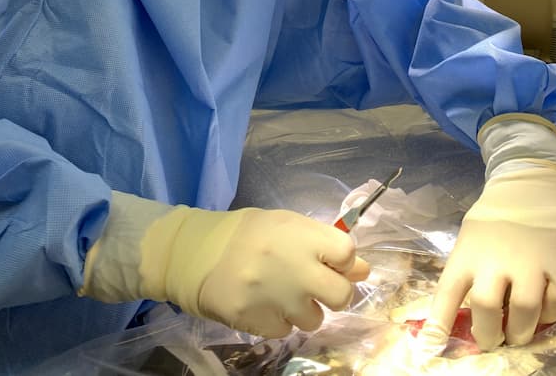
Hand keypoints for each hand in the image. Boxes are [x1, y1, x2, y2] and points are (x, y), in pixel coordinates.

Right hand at [80, 192, 369, 336]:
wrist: (193, 252)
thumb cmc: (244, 233)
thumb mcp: (284, 224)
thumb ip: (323, 242)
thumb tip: (362, 268)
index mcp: (301, 234)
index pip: (348, 254)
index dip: (344, 261)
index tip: (331, 261)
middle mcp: (294, 266)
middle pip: (341, 294)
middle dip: (334, 293)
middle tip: (315, 287)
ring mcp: (276, 297)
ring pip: (315, 319)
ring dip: (304, 309)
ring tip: (282, 294)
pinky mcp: (257, 322)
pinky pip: (286, 331)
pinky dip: (279, 320)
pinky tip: (264, 304)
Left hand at [417, 117, 555, 353]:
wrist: (532, 186)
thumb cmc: (495, 218)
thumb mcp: (470, 238)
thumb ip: (467, 272)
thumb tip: (458, 314)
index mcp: (467, 254)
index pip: (447, 294)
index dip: (438, 325)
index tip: (430, 348)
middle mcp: (496, 261)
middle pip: (486, 310)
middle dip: (488, 335)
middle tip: (492, 340)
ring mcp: (530, 264)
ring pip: (523, 314)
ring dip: (519, 332)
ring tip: (516, 333)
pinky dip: (550, 316)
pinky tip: (543, 311)